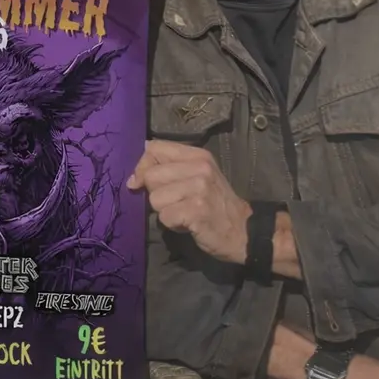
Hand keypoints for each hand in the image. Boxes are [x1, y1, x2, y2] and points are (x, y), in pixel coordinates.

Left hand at [126, 140, 251, 263]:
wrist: (244, 230)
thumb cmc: (216, 204)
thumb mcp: (198, 177)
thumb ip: (169, 169)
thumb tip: (135, 175)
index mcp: (198, 155)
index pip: (154, 148)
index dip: (143, 166)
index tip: (144, 182)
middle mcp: (199, 167)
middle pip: (151, 176)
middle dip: (157, 194)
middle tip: (177, 202)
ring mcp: (199, 188)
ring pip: (155, 199)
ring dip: (165, 212)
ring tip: (185, 213)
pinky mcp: (196, 210)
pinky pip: (164, 217)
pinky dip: (173, 225)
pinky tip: (189, 224)